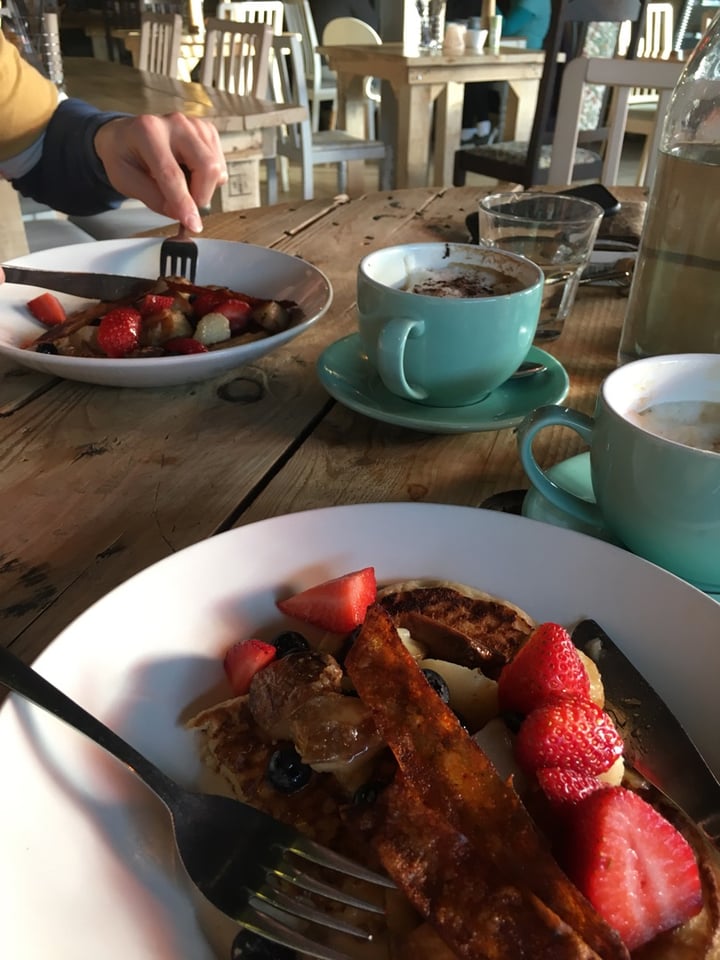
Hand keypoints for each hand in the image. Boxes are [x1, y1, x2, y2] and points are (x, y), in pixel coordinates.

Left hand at [93, 112, 227, 232]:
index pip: (173, 174)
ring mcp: (195, 125)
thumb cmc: (124, 156)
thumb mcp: (126, 181)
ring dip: (204, 188)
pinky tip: (190, 174)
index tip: (192, 225)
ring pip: (217, 169)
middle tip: (184, 206)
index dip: (184, 203)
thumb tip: (181, 214)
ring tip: (181, 185)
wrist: (125, 136)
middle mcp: (175, 124)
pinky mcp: (207, 131)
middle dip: (201, 196)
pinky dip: (208, 179)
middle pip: (207, 167)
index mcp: (148, 132)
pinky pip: (220, 166)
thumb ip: (154, 199)